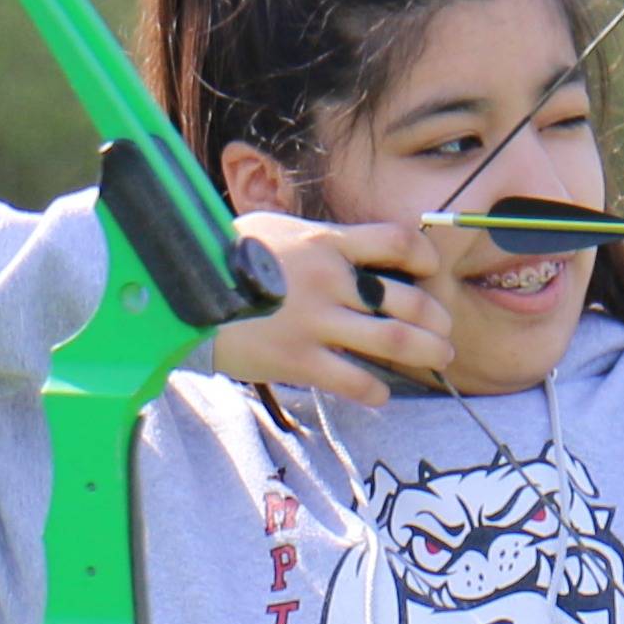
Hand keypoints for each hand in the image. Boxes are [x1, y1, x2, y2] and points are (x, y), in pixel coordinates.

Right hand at [208, 212, 454, 406]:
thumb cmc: (220, 257)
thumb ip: (314, 241)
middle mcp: (329, 280)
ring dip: (427, 352)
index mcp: (325, 241)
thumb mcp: (272, 230)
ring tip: (439, 358)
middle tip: (444, 331)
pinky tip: (380, 393)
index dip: (425, 257)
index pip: (397, 241)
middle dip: (437, 318)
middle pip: (409, 299)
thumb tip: (344, 249)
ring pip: (396, 340)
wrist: (179, 293)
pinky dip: (377, 390)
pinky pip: (356, 380)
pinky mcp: (298, 359)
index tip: (430, 272)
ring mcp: (316, 321)